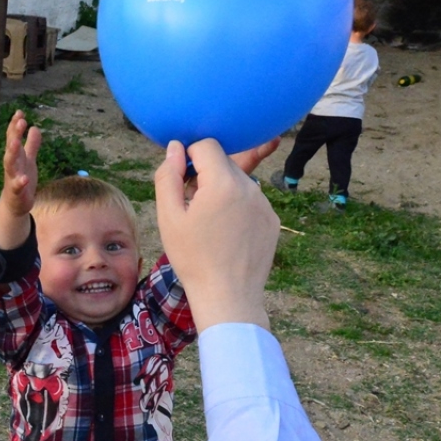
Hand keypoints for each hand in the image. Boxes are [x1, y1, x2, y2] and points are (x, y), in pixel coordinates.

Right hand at [0, 111, 41, 248]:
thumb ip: (32, 145)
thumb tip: (35, 127)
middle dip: (15, 134)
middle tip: (20, 120)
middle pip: (11, 147)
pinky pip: (17, 186)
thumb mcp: (29, 160)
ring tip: (16, 143)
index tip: (19, 112)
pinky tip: (25, 178)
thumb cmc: (21, 179)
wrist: (15, 204)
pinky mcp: (16, 191)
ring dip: (12, 153)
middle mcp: (12, 164)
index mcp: (15, 156)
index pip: (13, 138)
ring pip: (10, 164)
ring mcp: (12, 177)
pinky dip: (20, 182)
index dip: (15, 126)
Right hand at [155, 140, 278, 330]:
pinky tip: (227, 234)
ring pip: (238, 181)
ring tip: (211, 225)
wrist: (228, 296)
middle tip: (193, 208)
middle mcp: (249, 187)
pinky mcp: (272, 219)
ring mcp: (264, 203)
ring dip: (223, 192)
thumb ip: (169, 176)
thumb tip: (175, 148)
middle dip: (207, 176)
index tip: (183, 181)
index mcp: (222, 183)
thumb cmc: (193, 258)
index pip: (207, 145)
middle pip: (224, 163)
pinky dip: (238, 208)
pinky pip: (251, 201)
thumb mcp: (169, 217)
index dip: (190, 158)